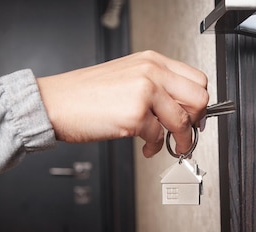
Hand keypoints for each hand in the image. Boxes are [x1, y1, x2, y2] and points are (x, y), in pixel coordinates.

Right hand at [36, 50, 208, 157]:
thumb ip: (155, 85)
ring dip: (182, 139)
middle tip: (187, 132)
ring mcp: (144, 92)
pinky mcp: (135, 115)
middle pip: (199, 97)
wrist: (55, 103)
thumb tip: (180, 106)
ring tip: (172, 146)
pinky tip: (146, 147)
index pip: (197, 79)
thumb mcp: (126, 76)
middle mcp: (151, 72)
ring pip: (183, 120)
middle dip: (196, 121)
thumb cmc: (84, 94)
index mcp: (151, 61)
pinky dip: (155, 147)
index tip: (196, 116)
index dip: (200, 103)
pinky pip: (159, 136)